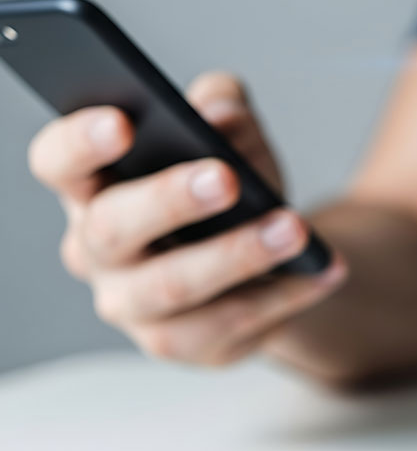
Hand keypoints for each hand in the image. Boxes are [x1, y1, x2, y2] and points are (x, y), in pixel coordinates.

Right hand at [28, 72, 344, 365]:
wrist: (274, 261)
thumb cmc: (236, 189)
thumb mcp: (236, 139)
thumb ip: (225, 109)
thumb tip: (219, 115)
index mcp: (93, 184)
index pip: (58, 161)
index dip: (80, 143)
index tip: (123, 122)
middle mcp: (96, 247)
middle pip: (113, 227)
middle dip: (170, 200)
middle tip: (227, 178)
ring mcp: (132, 303)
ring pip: (174, 284)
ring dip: (238, 254)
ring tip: (294, 228)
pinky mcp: (179, 342)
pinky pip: (229, 321)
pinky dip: (283, 293)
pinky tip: (323, 269)